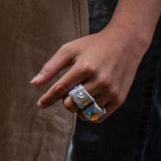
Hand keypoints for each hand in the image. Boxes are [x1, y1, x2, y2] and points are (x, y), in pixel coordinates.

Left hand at [31, 25, 146, 119]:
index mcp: (85, 67)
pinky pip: (98, 117)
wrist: (125, 43)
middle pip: (71, 104)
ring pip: (84, 112)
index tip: (40, 104)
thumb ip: (51, 67)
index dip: (48, 98)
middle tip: (71, 89)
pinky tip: (89, 101)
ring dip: (78, 107)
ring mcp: (111, 91)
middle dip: (66, 100)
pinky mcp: (119, 99)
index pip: (60, 89)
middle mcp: (99, 81)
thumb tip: (34, 84)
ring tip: (81, 93)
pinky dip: (90, 112)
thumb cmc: (93, 45)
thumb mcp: (70, 49)